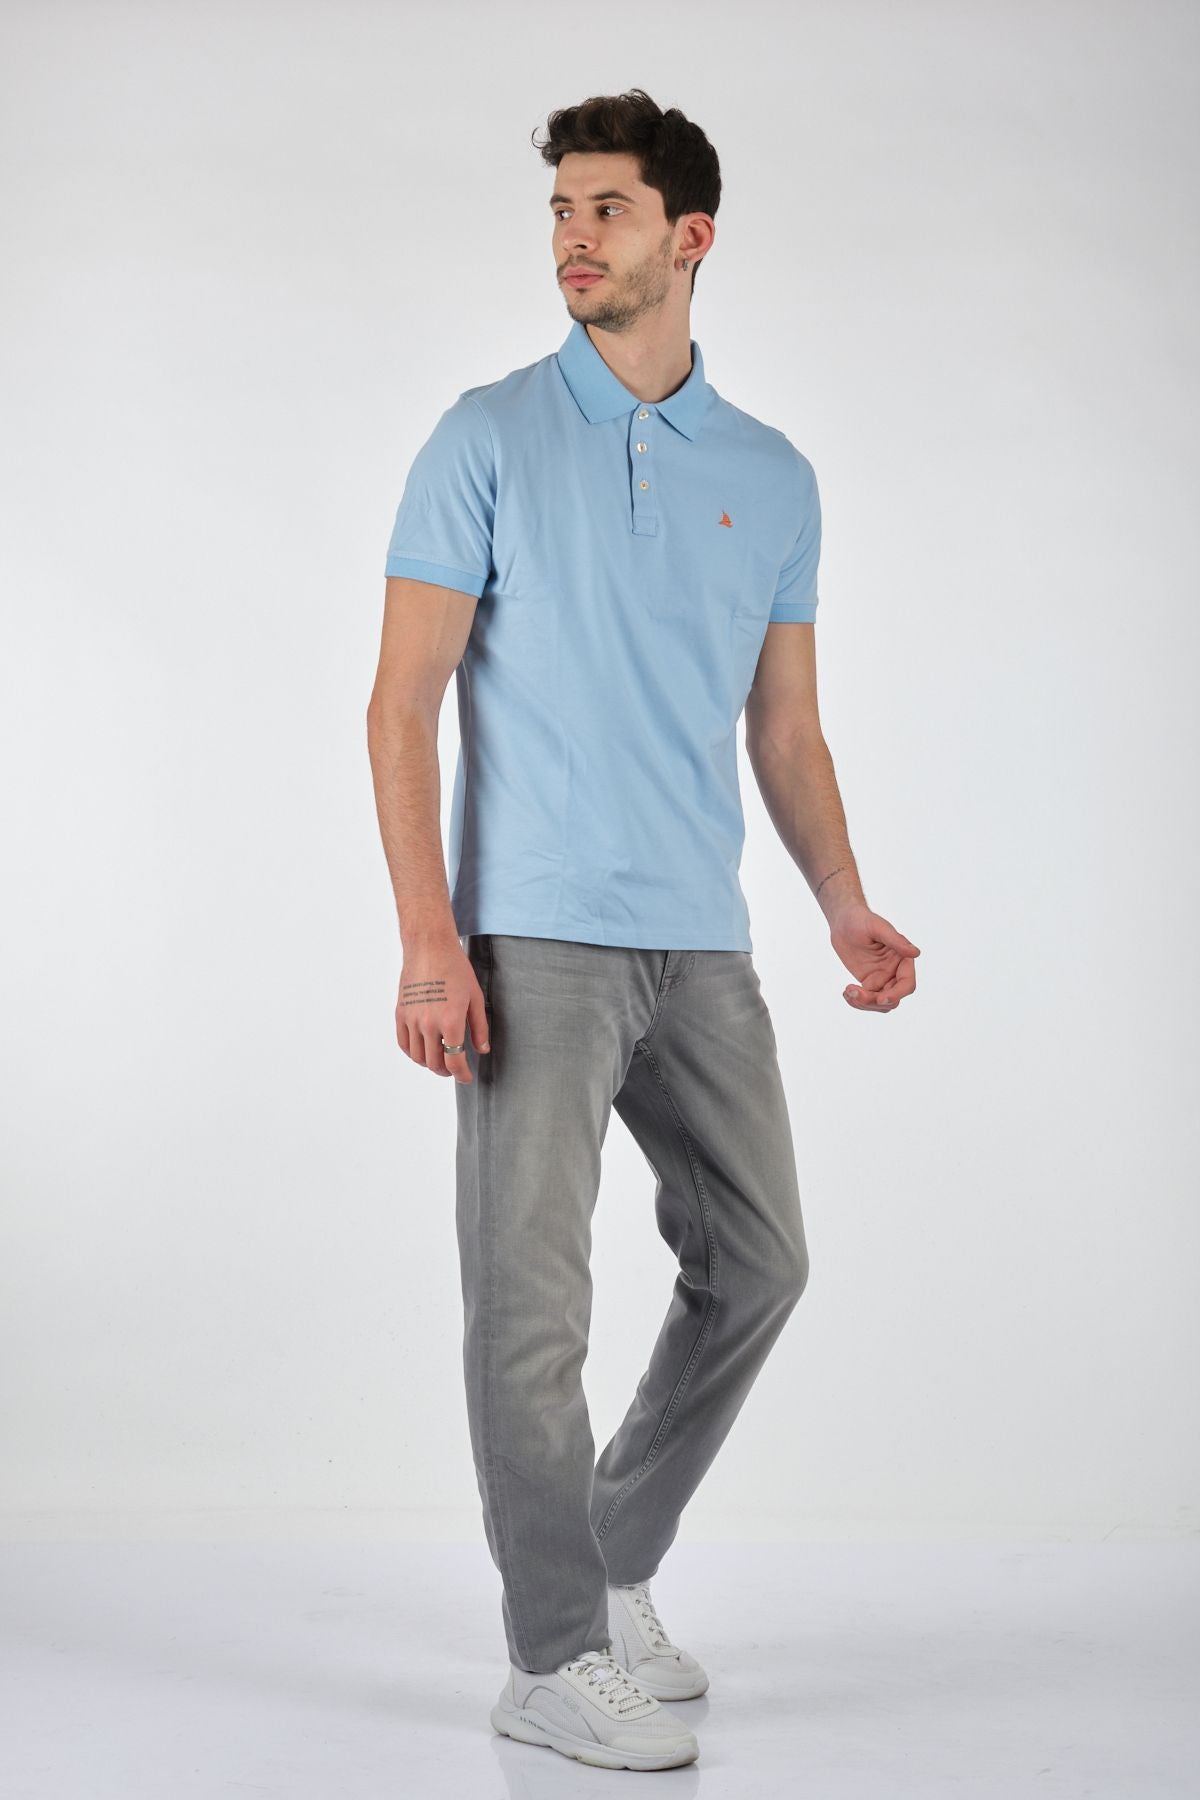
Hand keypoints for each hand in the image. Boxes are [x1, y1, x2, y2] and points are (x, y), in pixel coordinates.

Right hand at [396, 938, 489, 1081]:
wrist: (429, 948)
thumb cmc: (455, 969)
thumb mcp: (475, 998)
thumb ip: (479, 1027)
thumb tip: (482, 1050)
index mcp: (450, 1021)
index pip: (454, 1060)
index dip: (461, 1074)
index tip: (466, 1077)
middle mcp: (428, 1024)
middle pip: (435, 1063)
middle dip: (447, 1071)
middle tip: (454, 1069)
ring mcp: (411, 1019)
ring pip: (418, 1056)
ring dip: (430, 1064)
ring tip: (440, 1059)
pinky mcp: (400, 1013)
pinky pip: (403, 1043)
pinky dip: (412, 1053)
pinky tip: (422, 1050)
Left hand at [829, 902, 920, 1012]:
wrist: (844, 921)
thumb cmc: (862, 920)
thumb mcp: (878, 928)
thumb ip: (896, 941)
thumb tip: (915, 953)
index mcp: (902, 959)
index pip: (907, 984)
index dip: (897, 994)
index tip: (881, 998)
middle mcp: (895, 971)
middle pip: (893, 998)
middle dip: (875, 1001)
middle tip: (854, 993)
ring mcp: (882, 978)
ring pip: (880, 1003)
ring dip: (865, 1004)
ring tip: (848, 992)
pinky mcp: (868, 982)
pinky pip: (867, 1000)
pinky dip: (857, 1001)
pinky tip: (846, 992)